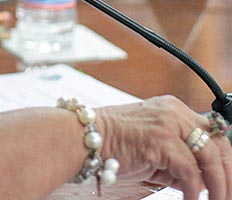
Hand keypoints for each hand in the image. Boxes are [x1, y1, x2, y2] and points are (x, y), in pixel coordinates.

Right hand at [97, 96, 231, 199]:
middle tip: (227, 197)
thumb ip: (179, 159)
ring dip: (218, 185)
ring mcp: (168, 123)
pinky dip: (194, 190)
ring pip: (210, 157)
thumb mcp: (153, 148)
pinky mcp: (160, 140)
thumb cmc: (113, 145)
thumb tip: (203, 182)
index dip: (226, 162)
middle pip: (218, 144)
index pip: (213, 134)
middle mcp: (174, 111)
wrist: (83, 139)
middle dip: (227, 175)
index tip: (228, 184)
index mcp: (173, 109)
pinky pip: (190, 171)